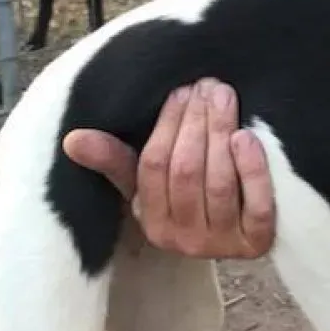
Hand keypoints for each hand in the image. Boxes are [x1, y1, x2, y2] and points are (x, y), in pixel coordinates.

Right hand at [60, 78, 277, 258]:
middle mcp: (184, 241)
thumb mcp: (148, 184)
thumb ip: (114, 159)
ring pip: (218, 184)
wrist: (239, 235)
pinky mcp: (257, 243)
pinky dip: (252, 170)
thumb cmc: (187, 199)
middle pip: (186, 171)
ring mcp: (222, 244)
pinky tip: (247, 137)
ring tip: (224, 98)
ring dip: (221, 134)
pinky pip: (256, 206)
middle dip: (196, 123)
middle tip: (208, 86)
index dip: (167, 126)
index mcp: (153, 224)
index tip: (181, 91)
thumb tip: (72, 140)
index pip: (153, 167)